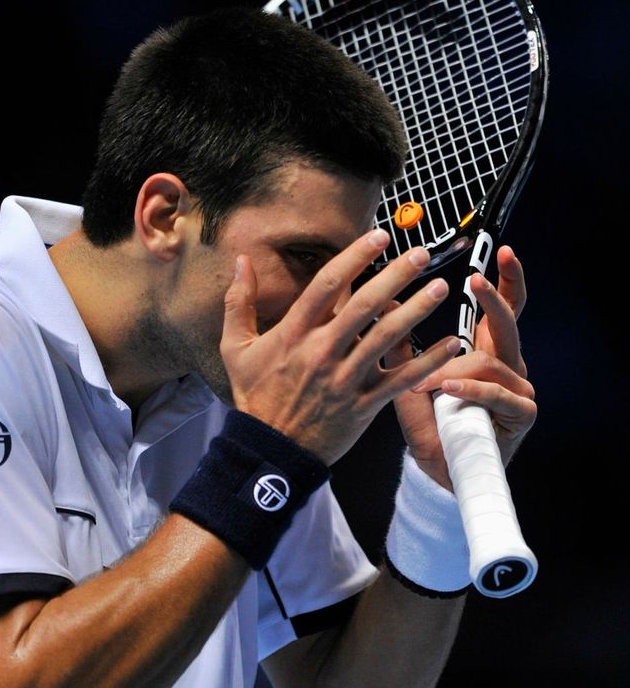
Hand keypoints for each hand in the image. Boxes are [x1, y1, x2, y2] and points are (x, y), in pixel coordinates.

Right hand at [220, 231, 460, 464]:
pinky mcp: (364, 405)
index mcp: (294, 333)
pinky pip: (401, 380)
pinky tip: (451, 344)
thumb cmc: (255, 395)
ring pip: (387, 338)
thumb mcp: (235, 348)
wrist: (269, 450)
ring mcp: (345, 379)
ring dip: (417, 311)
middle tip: (420, 253)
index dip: (355, 257)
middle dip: (395, 276)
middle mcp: (322, 351)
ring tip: (441, 288)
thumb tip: (241, 261)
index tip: (378, 236)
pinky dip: (428, 363)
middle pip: (365, 305)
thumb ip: (239, 302)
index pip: (327, 285)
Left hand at [388, 246, 536, 487]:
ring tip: (430, 381)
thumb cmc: (430, 426)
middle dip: (494, 299)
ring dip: (456, 368)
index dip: (504, 280)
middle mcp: (506, 365)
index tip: (500, 251)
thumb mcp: (408, 379)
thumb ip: (401, 345)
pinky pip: (498, 394)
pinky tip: (449, 389)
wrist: (439, 472)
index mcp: (484, 351)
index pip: (500, 309)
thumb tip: (386, 301)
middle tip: (475, 281)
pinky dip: (471, 391)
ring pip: (492, 361)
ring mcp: (517, 388)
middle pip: (507, 323)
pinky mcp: (521, 414)